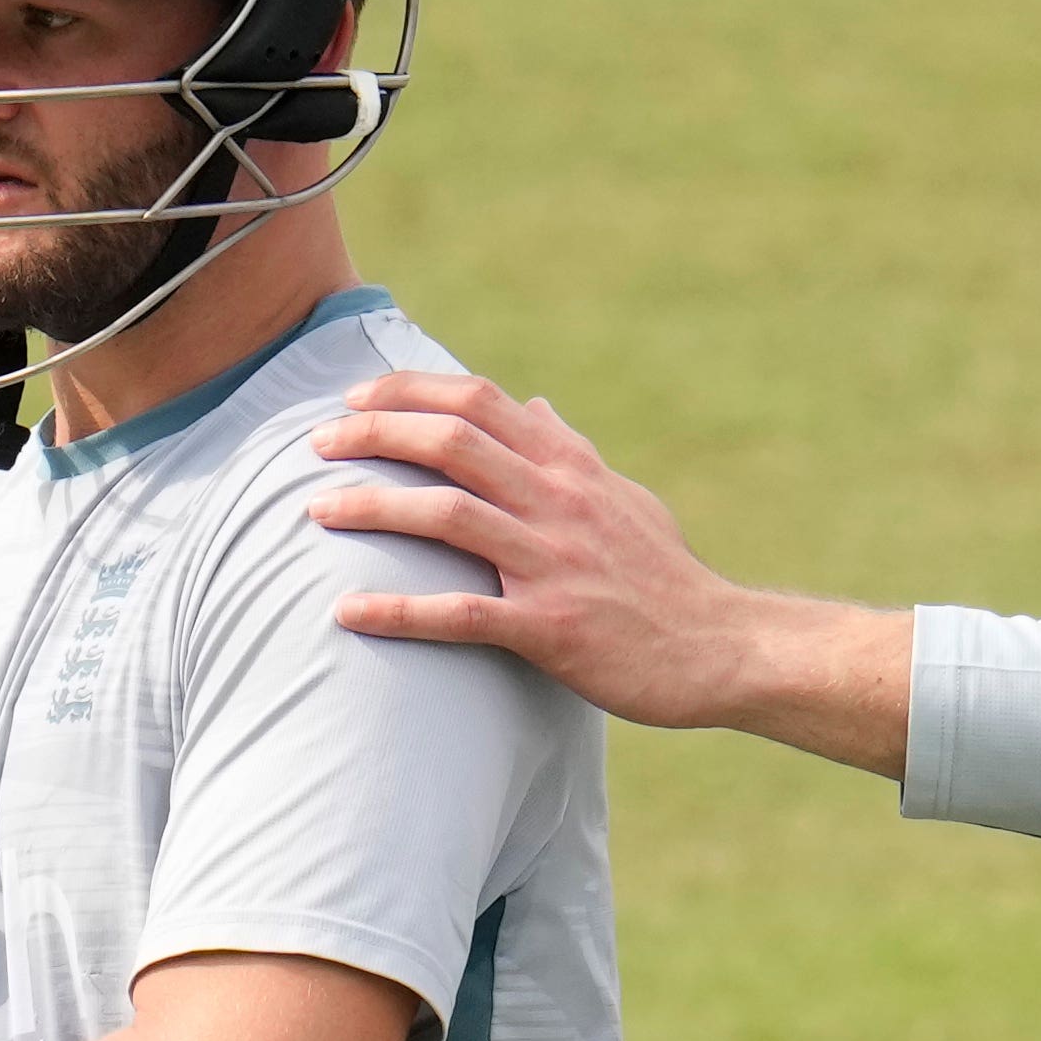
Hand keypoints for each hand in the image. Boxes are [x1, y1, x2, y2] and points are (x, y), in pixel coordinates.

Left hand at [304, 372, 914, 772]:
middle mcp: (560, 502)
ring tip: (317, 510)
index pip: (479, 401)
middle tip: (317, 443)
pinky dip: (399, 611)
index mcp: (570, 467)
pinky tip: (347, 613)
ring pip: (448, 515)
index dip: (408, 392)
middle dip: (374, 433)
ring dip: (374, 507)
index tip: (355, 398)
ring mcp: (555, 564)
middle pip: (452, 442)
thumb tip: (535, 404)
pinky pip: (463, 615)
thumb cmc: (668, 577)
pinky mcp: (552, 629)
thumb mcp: (625, 497)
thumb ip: (572, 450)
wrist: (723, 648)